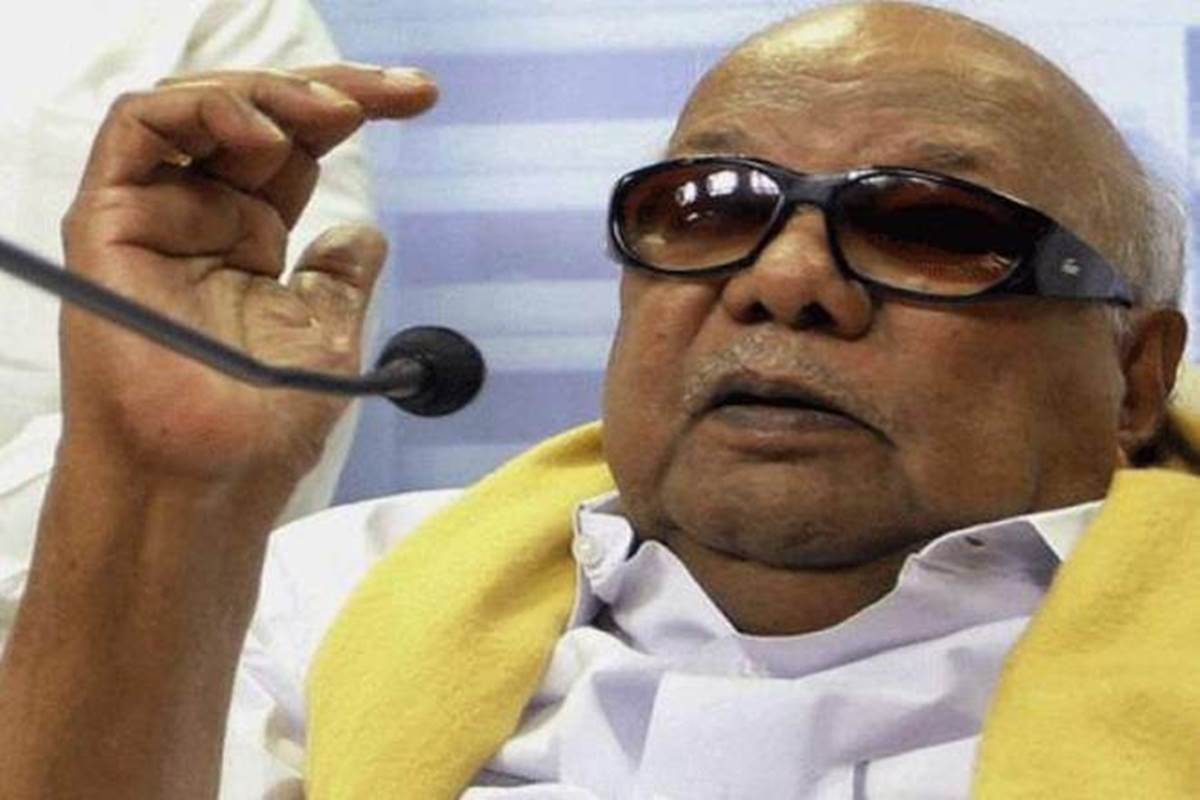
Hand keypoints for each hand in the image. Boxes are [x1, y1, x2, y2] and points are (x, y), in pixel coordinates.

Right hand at [59, 65, 436, 486]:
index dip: (352, 108)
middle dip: (329, 90)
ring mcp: (154, 217)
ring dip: (272, 94)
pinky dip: (203, 108)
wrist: (209, 481)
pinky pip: (138, 130)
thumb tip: (360, 233)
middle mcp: (199, 219)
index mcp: (246, 240)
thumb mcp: (325, 335)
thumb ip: (337, 278)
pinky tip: (265, 130)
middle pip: (256, 116)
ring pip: (198, 108)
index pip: (295, 147)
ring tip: (333, 114)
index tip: (421, 98)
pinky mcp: (108, 223)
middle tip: (398, 93)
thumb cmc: (260, 427)